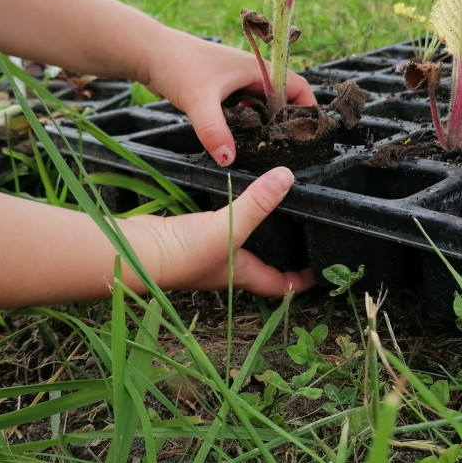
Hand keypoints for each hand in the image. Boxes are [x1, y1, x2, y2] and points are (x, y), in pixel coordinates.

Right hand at [125, 167, 314, 295]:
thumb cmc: (185, 253)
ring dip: (259, 231)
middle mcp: (230, 266)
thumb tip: (287, 178)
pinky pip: (222, 224)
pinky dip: (234, 214)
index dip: (301, 281)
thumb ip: (257, 203)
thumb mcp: (229, 227)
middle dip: (284, 255)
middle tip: (305, 233)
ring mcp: (211, 251)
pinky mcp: (194, 234)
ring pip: (244, 243)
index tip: (321, 270)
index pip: (280, 284)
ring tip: (279, 209)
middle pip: (264, 264)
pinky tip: (238, 197)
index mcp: (244, 274)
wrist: (140, 251)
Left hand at [140, 29, 317, 165]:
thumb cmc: (178, 66)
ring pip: (263, 105)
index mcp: (257, 69)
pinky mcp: (224, 90)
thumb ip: (214, 131)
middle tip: (291, 149)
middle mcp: (252, 73)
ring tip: (271, 148)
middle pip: (282, 99)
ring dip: (268, 124)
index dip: (308, 109)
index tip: (311, 134)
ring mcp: (237, 82)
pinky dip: (250, 122)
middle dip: (289, 122)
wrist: (150, 53)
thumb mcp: (199, 101)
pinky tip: (243, 139)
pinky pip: (246, 108)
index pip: (297, 87)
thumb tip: (228, 160)